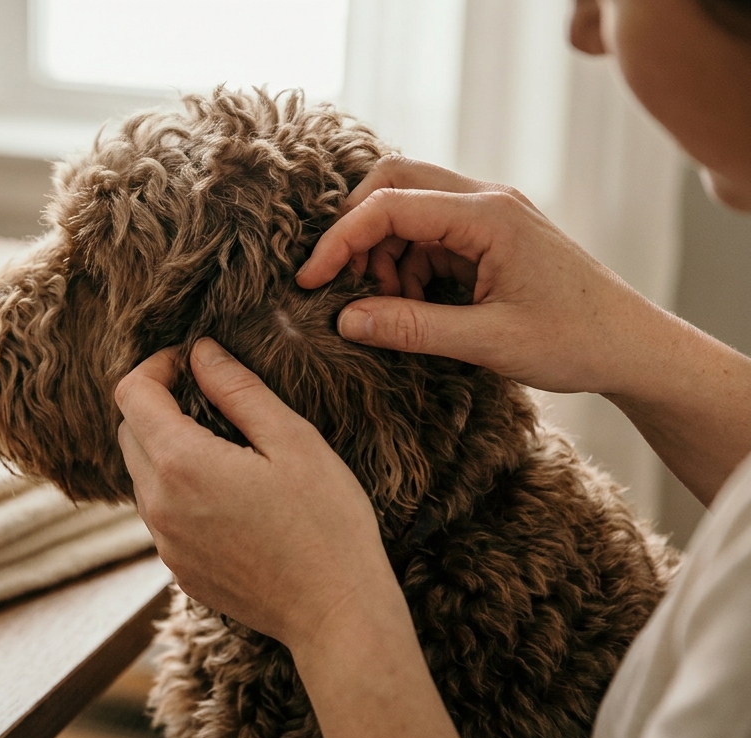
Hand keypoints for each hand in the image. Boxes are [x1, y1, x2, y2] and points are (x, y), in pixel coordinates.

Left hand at [114, 338, 397, 652]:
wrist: (336, 615)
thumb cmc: (327, 524)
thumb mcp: (293, 440)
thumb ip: (239, 389)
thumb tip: (200, 351)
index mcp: (181, 464)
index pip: (131, 394)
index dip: (156, 365)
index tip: (191, 361)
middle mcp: (159, 506)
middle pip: (128, 433)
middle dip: (157, 404)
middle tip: (208, 396)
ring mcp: (165, 544)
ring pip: (141, 476)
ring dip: (166, 448)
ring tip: (222, 444)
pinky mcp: (178, 569)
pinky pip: (161, 514)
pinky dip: (178, 490)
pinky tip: (228, 493)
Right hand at [296, 155, 670, 396]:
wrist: (633, 347)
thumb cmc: (575, 341)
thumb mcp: (487, 342)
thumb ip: (411, 327)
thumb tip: (345, 319)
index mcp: (488, 215)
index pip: (390, 205)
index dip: (340, 240)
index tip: (311, 280)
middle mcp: (487, 200)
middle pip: (393, 182)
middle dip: (356, 230)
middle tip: (342, 282)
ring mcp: (490, 214)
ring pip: (407, 207)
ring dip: (382, 252)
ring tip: (388, 306)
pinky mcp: (490, 235)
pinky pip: (428, 232)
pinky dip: (406, 263)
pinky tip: (412, 304)